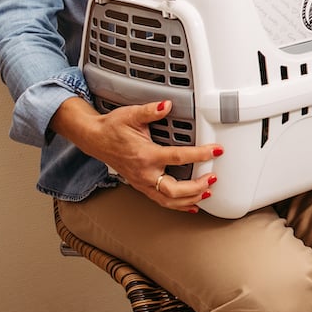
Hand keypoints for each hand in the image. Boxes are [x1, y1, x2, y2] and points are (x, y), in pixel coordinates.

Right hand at [52, 97, 219, 211]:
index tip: (216, 151)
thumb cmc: (112, 128)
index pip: (178, 157)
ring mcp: (142, 183)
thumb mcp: (130, 115)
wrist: (95, 139)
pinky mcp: (142, 186)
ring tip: (207, 193)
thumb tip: (166, 105)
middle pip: (175, 191)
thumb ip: (150, 111)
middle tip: (213, 178)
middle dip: (197, 187)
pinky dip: (179, 206)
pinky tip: (192, 205)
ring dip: (190, 199)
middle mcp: (144, 173)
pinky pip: (162, 201)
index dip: (200, 154)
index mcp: (145, 155)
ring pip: (169, 201)